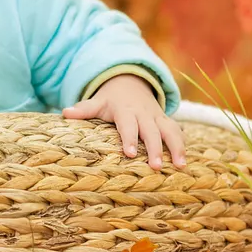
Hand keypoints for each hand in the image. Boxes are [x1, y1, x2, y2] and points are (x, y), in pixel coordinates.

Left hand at [62, 75, 185, 169]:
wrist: (131, 84)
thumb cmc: (111, 100)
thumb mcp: (97, 102)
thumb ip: (84, 109)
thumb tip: (65, 113)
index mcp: (126, 110)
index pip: (128, 125)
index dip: (129, 138)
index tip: (130, 153)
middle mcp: (144, 114)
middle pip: (151, 131)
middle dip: (155, 148)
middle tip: (156, 167)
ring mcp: (158, 118)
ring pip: (170, 131)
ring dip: (176, 147)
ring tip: (181, 166)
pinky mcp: (167, 122)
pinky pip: (178, 132)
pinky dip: (183, 145)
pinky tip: (186, 162)